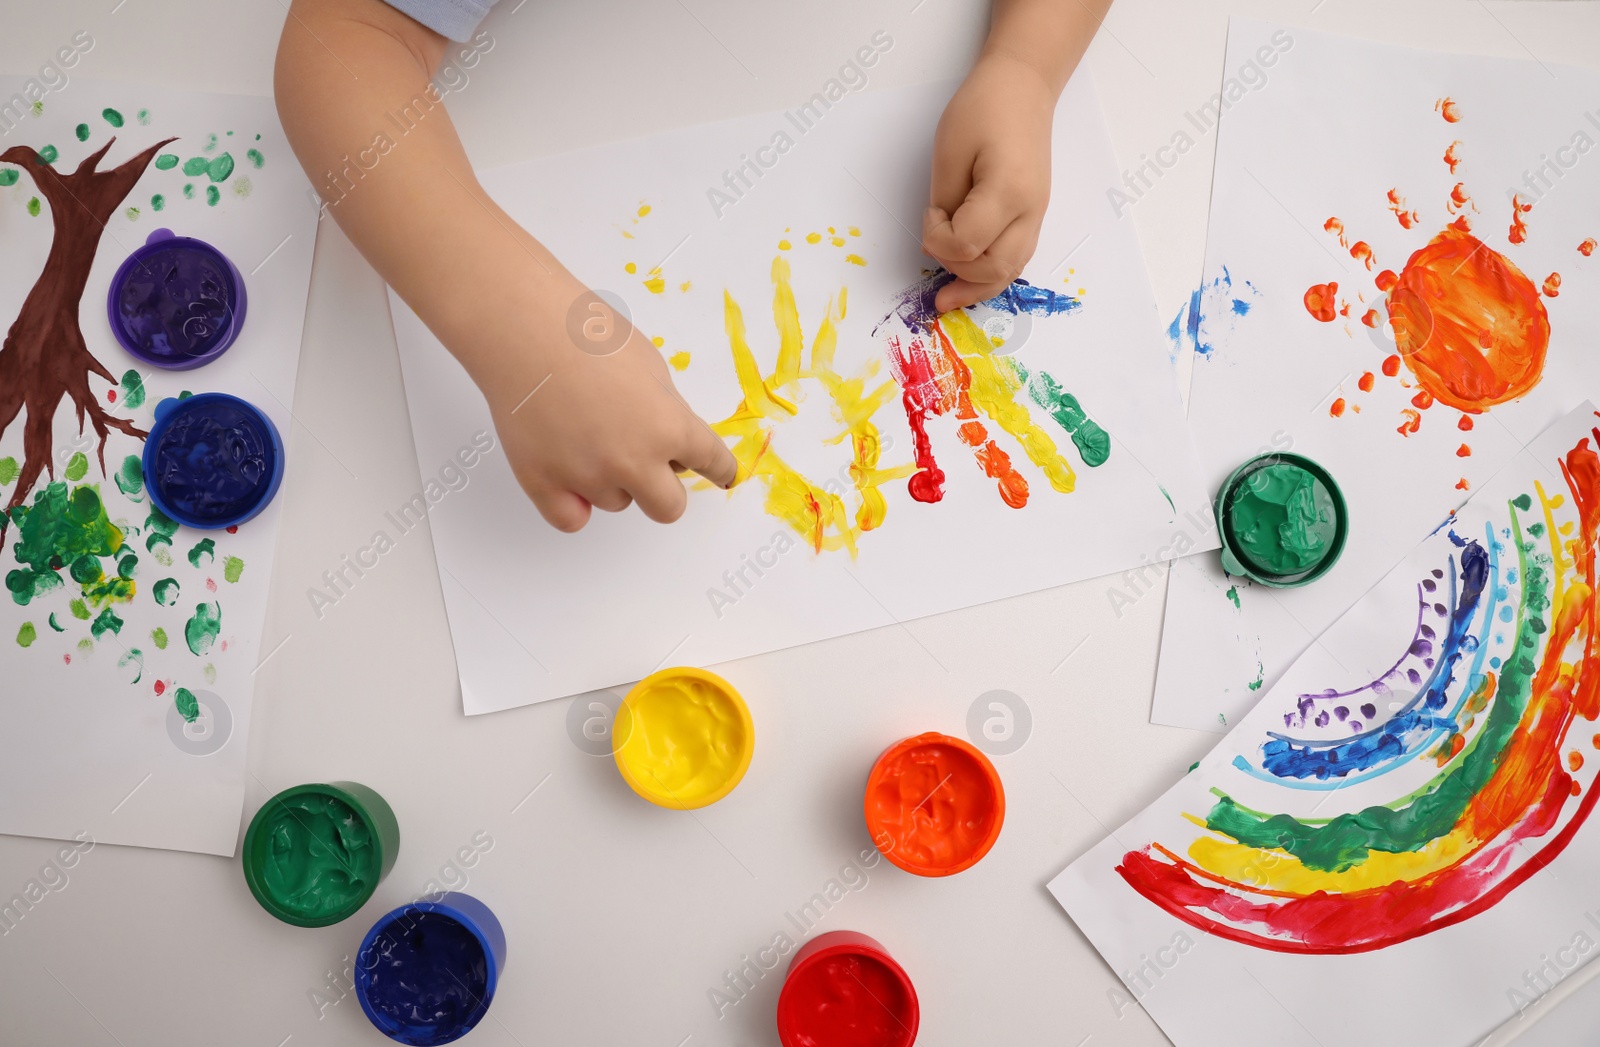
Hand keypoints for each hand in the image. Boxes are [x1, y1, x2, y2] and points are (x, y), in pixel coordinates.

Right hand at [482, 283, 738, 531]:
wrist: (523, 327)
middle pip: (668, 508)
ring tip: (587, 432)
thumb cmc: (584, 333)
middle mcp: (634, 462)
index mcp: (670, 428)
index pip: (712, 463)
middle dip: (664, 488)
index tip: (720, 473)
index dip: (719, 468)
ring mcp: (587, 477)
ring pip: (616, 503)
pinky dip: (574, 504)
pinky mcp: (543, 483)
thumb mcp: (651, 364)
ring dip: (612, 481)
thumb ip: (667, 409)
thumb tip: (669, 436)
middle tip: (650, 465)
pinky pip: (571, 519)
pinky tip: (570, 476)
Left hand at [923, 51, 1056, 313]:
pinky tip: (966, 285)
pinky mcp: (1033, 217)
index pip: (967, 243)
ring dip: (975, 287)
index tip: (930, 213)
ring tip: (945, 299)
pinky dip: (989, 276)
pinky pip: (1014, 260)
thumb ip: (946, 203)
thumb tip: (940, 244)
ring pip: (1009, 272)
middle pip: (993, 268)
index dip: (938, 238)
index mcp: (1008, 190)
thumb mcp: (950, 151)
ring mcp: (1037, 216)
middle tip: (934, 242)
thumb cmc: (983, 110)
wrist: (1023, 88)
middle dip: (955, 266)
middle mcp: (1030, 211)